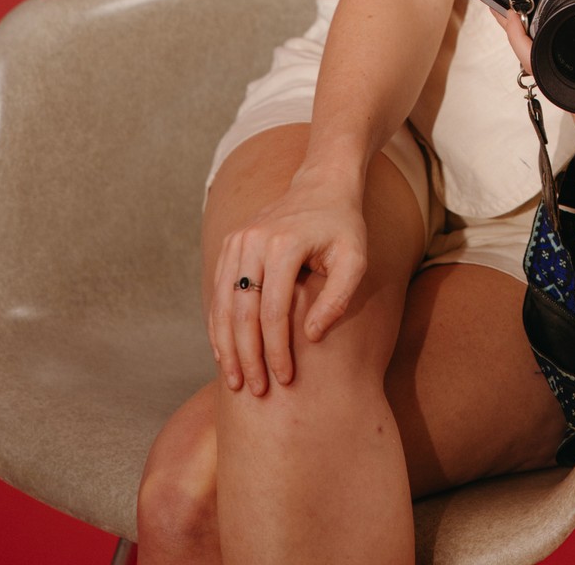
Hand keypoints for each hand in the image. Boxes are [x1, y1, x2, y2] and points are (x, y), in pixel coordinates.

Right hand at [209, 168, 367, 397]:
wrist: (322, 184)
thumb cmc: (343, 226)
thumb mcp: (356, 258)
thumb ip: (338, 298)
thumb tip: (311, 336)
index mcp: (285, 243)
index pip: (274, 310)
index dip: (277, 350)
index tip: (285, 379)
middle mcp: (254, 240)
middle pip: (243, 311)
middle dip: (248, 356)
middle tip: (255, 390)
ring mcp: (238, 240)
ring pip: (223, 304)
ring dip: (227, 346)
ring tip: (236, 381)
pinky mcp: (231, 243)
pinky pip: (219, 291)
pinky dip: (219, 325)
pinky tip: (225, 352)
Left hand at [497, 0, 574, 134]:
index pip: (540, 70)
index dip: (518, 41)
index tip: (510, 17)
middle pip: (541, 72)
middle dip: (524, 40)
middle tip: (512, 12)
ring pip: (554, 78)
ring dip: (541, 51)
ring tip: (527, 24)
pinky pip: (569, 82)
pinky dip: (560, 61)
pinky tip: (556, 44)